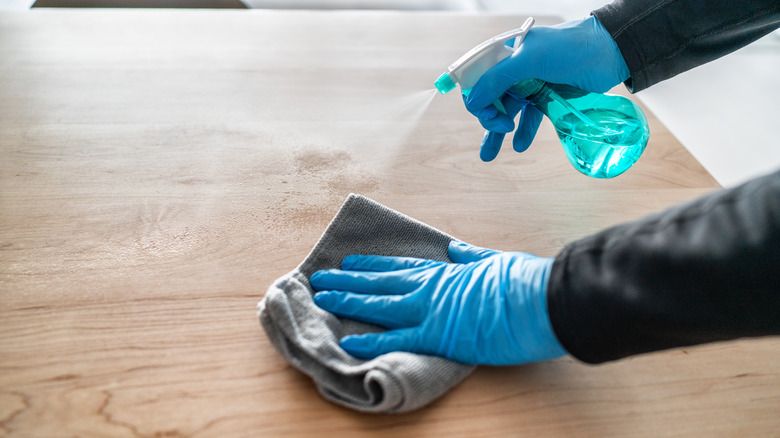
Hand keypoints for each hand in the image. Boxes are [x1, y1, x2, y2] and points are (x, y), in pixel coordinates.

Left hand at [309, 241, 565, 364]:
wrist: (543, 298)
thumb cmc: (524, 280)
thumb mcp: (494, 261)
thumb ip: (470, 257)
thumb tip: (455, 248)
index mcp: (444, 271)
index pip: (398, 267)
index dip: (371, 265)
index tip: (350, 262)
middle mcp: (430, 287)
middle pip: (379, 283)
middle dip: (347, 280)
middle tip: (320, 278)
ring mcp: (431, 311)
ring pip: (379, 305)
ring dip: (348, 302)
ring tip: (322, 299)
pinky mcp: (439, 336)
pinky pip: (398, 339)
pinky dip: (371, 341)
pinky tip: (348, 341)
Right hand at [465, 16, 629, 160]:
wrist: (610, 53)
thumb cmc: (571, 48)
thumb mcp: (532, 59)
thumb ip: (499, 78)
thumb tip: (472, 101)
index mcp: (506, 54)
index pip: (478, 79)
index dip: (476, 98)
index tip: (487, 114)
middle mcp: (515, 70)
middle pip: (489, 98)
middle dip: (488, 118)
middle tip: (500, 128)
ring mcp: (530, 85)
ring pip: (506, 112)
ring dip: (496, 133)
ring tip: (489, 156)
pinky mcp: (547, 98)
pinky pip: (529, 118)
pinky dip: (523, 133)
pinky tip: (520, 145)